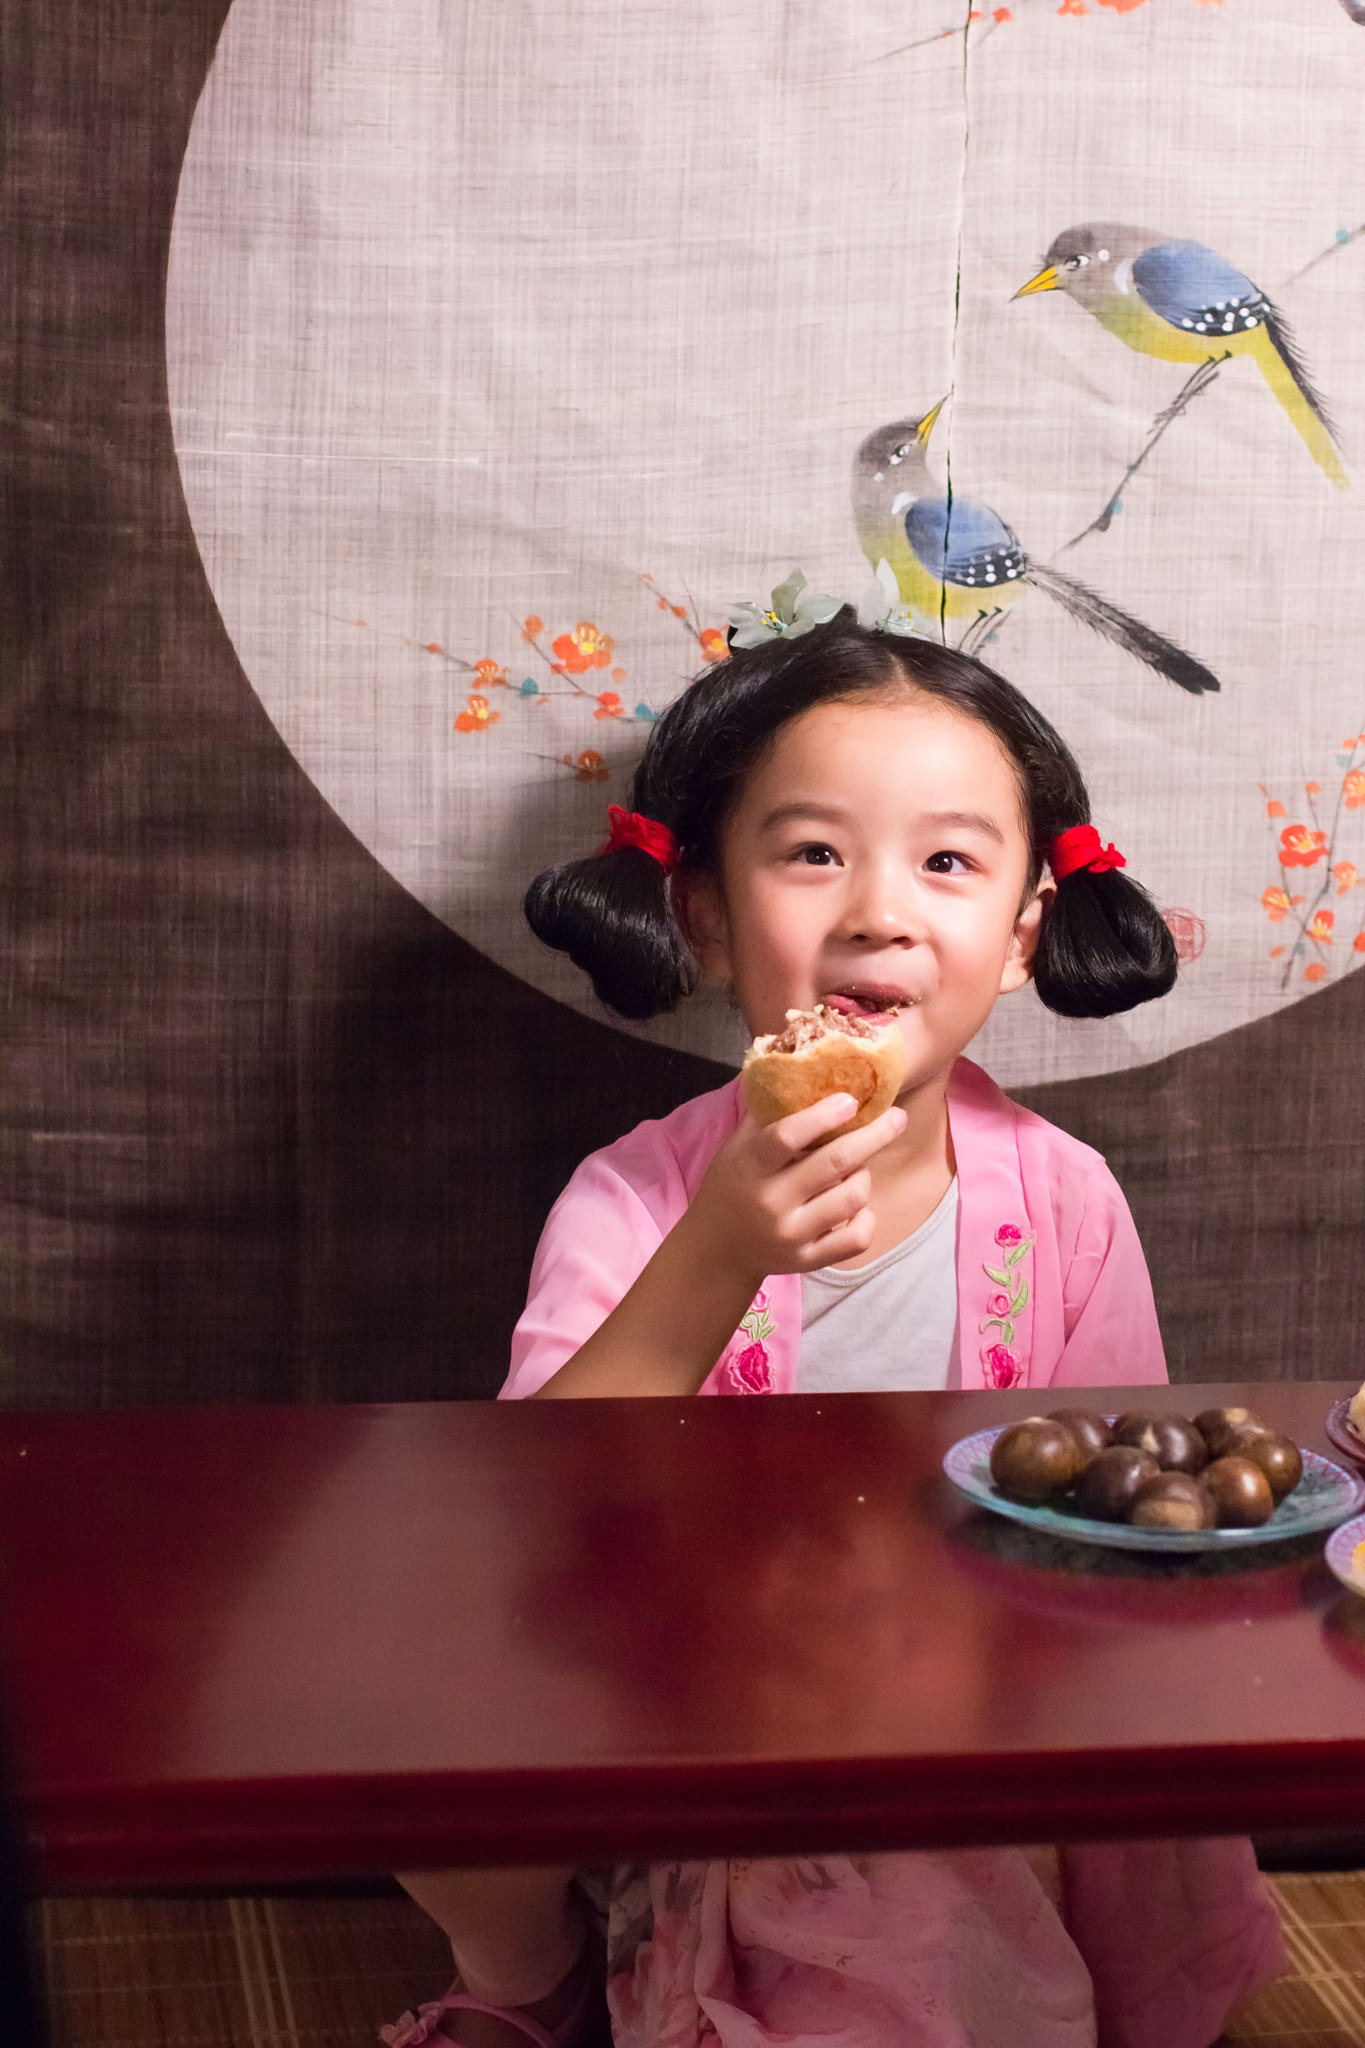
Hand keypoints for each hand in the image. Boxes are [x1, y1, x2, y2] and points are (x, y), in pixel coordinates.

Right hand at [682, 1094, 907, 1285]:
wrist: (717, 1251)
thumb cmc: (731, 1187)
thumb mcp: (736, 1148)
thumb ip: (766, 1114)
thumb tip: (798, 1065)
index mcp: (750, 1167)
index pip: (786, 1136)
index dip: (821, 1116)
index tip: (850, 1100)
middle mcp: (771, 1203)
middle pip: (834, 1164)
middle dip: (874, 1136)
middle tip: (896, 1118)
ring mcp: (792, 1236)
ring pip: (852, 1198)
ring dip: (863, 1176)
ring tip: (857, 1168)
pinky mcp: (808, 1261)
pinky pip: (856, 1238)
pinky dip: (865, 1217)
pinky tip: (856, 1205)